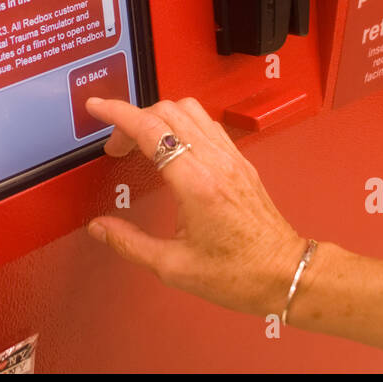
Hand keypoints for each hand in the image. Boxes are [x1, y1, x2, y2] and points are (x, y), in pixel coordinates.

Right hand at [85, 96, 307, 317]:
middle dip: (133, 118)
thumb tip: (102, 228)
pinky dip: (182, 124)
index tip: (98, 107)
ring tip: (142, 140)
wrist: (284, 273)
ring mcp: (231, 158)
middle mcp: (216, 162)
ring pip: (189, 109)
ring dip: (159, 116)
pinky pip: (207, 124)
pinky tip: (173, 146)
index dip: (118, 113)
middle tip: (117, 144)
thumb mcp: (174, 266)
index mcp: (197, 184)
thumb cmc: (240, 273)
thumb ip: (131, 243)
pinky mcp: (241, 161)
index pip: (150, 129)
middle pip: (167, 111)